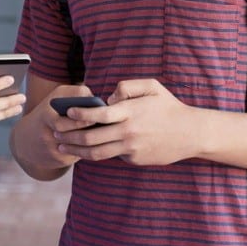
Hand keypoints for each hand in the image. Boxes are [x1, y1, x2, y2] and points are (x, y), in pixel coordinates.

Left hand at [52, 79, 194, 165]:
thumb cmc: (169, 107)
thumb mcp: (152, 86)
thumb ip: (127, 86)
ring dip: (76, 150)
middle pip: (91, 137)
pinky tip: (87, 150)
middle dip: (69, 135)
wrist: (190, 133)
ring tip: (64, 146)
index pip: (97, 115)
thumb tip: (108, 97)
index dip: (79, 115)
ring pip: (97, 152)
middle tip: (56, 133)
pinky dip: (98, 153)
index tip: (67, 113)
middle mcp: (128, 131)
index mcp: (130, 112)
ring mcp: (131, 147)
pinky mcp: (134, 159)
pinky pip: (113, 155)